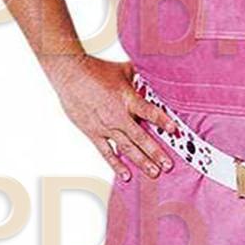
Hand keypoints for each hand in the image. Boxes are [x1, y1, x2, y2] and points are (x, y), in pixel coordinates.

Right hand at [50, 55, 181, 180]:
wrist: (70, 73)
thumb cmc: (95, 70)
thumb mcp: (123, 70)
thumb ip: (139, 78)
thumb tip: (153, 75)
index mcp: (128, 99)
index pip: (150, 112)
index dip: (163, 121)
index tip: (175, 131)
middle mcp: (118, 116)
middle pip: (141, 138)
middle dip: (156, 153)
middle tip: (168, 165)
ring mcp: (106, 127)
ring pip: (127, 148)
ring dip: (141, 162)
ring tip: (154, 173)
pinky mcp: (93, 133)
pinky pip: (107, 152)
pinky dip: (116, 165)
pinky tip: (126, 175)